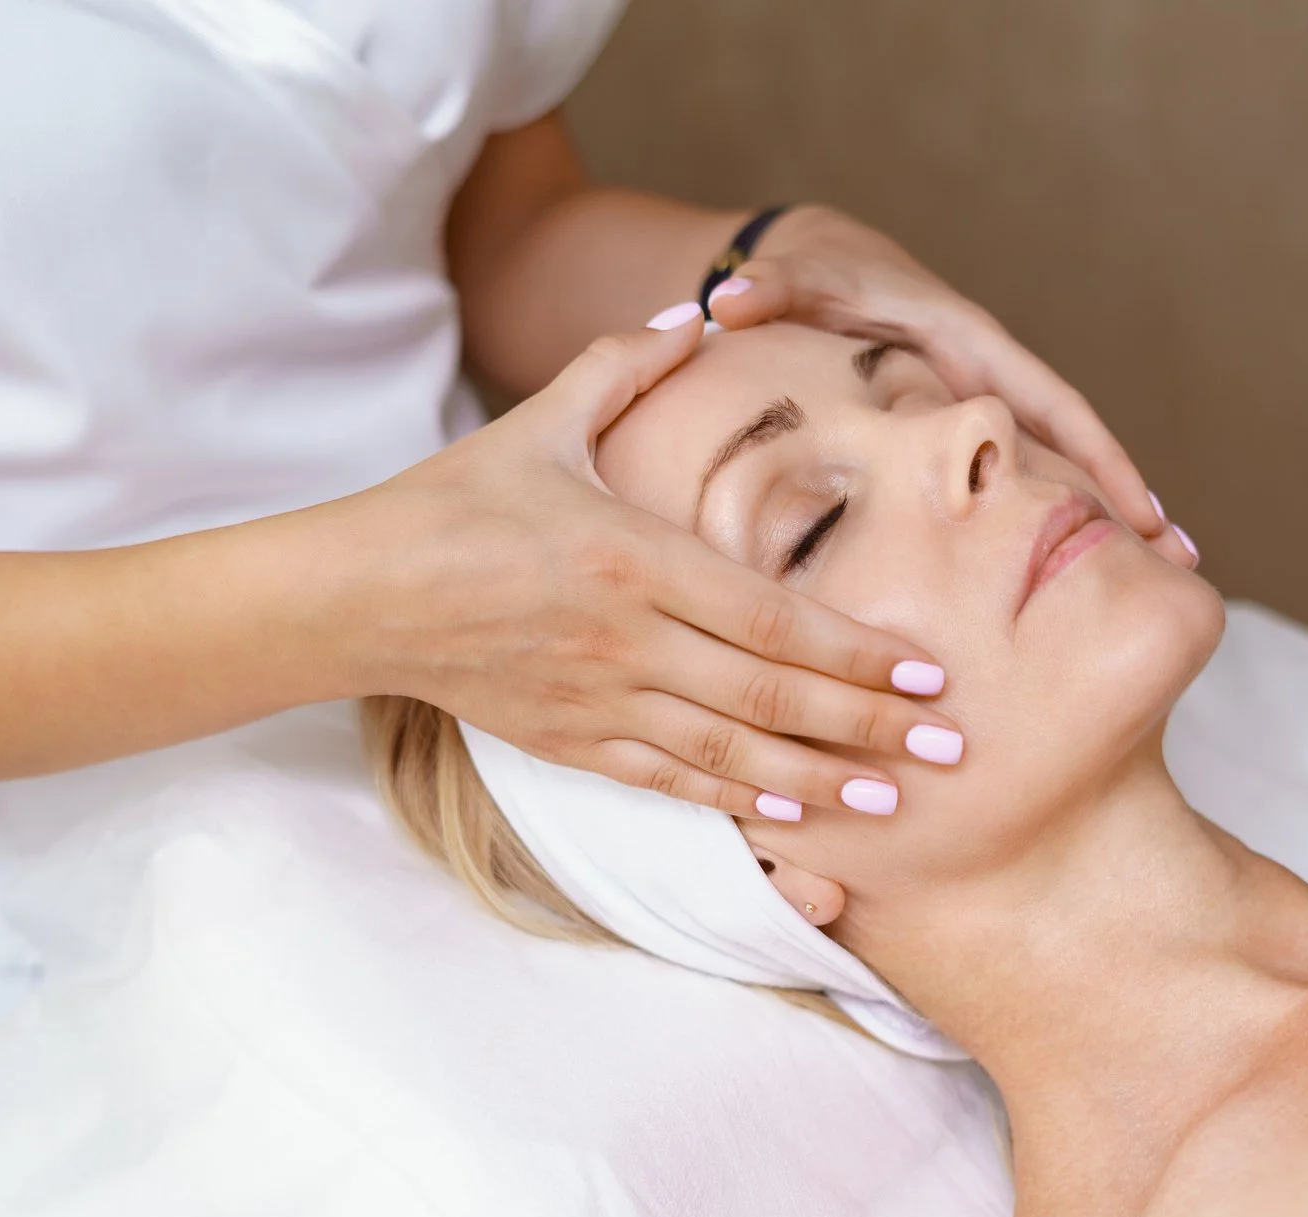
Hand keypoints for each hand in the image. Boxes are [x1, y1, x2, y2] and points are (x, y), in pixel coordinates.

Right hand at [333, 304, 960, 818]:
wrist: (358, 594)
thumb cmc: (456, 500)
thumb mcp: (543, 421)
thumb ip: (626, 365)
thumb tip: (702, 311)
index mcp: (632, 557)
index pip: (772, 616)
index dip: (854, 652)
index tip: (924, 673)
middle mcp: (626, 640)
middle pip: (771, 696)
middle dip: (868, 727)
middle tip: (949, 750)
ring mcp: (599, 701)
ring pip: (730, 754)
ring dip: (820, 781)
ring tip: (893, 802)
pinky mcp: (571, 744)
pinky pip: (669, 783)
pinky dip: (736, 802)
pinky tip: (793, 815)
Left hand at [704, 205, 1197, 568]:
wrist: (829, 271)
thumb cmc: (820, 279)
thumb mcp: (799, 284)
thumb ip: (772, 295)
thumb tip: (729, 302)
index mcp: (969, 346)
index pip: (1049, 406)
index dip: (1097, 457)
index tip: (1139, 510)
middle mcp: (992, 379)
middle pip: (1072, 446)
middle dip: (1126, 499)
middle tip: (1179, 563)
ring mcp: (985, 410)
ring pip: (1054, 470)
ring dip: (1105, 517)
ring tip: (1159, 581)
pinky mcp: (969, 435)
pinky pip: (1020, 482)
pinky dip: (1055, 520)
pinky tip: (1075, 573)